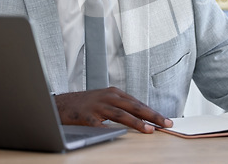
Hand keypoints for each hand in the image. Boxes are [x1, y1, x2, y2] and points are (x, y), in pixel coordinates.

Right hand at [54, 87, 172, 132]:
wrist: (61, 104)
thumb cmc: (86, 104)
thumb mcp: (106, 101)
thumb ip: (122, 107)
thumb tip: (142, 117)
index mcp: (115, 93)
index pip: (138, 103)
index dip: (153, 112)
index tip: (165, 120)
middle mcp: (109, 97)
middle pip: (135, 106)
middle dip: (152, 115)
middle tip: (166, 123)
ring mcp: (98, 106)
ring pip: (121, 113)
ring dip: (137, 122)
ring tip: (149, 129)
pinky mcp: (86, 116)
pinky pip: (99, 124)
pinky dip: (109, 128)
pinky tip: (120, 133)